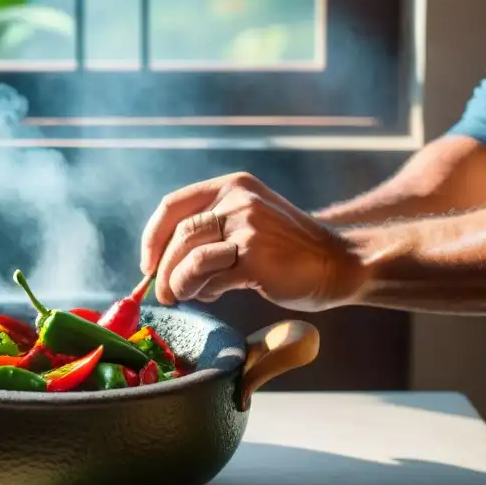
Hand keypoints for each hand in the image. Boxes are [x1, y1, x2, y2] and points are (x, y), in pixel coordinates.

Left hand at [140, 173, 365, 310]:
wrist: (339, 262)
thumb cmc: (288, 249)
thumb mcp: (248, 221)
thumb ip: (212, 230)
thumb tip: (162, 261)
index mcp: (231, 187)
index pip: (173, 206)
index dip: (152, 237)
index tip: (146, 264)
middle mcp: (238, 201)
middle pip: (179, 235)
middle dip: (162, 269)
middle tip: (163, 294)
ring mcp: (248, 228)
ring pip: (190, 258)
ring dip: (178, 284)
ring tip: (181, 297)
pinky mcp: (256, 258)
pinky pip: (211, 278)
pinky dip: (203, 292)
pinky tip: (212, 296)